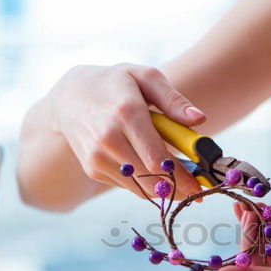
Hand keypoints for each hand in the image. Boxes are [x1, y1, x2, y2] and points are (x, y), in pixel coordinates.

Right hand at [50, 63, 205, 197]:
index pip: (157, 158)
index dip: (181, 177)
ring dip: (163, 191)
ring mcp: (97, 156)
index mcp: (126, 113)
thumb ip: (173, 99)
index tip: (200, 187)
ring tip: (181, 188)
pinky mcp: (93, 168)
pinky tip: (154, 176)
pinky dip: (144, 185)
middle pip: (150, 177)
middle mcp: (108, 138)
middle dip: (177, 188)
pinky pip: (127, 185)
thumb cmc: (116, 84)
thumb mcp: (145, 77)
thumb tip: (199, 119)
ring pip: (139, 187)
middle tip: (196, 193)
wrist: (70, 96)